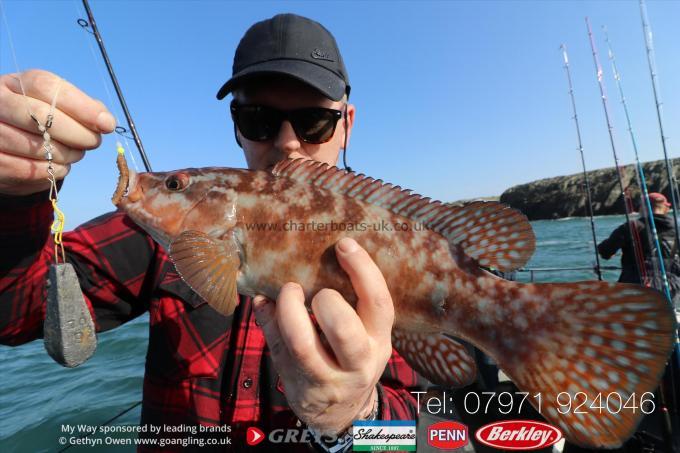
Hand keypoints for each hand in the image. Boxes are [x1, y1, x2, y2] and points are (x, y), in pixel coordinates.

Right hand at [0, 69, 115, 195]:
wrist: (7, 148)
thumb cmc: (39, 123)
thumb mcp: (56, 107)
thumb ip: (82, 109)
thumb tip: (106, 120)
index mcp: (15, 84)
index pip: (46, 86)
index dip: (81, 105)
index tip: (106, 123)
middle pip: (39, 115)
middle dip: (76, 132)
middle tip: (94, 141)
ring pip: (35, 146)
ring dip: (66, 154)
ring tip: (76, 153)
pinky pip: (28, 170)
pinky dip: (52, 170)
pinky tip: (61, 165)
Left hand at [253, 237, 394, 433]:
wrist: (341, 413)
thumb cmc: (352, 358)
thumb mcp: (367, 335)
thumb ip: (355, 303)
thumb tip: (320, 253)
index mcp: (379, 340)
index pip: (378, 303)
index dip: (362, 270)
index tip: (344, 244)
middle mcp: (357, 362)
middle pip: (342, 329)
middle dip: (325, 300)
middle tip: (315, 291)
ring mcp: (324, 377)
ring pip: (301, 343)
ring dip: (288, 309)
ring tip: (288, 291)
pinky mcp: (295, 382)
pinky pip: (275, 346)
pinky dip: (266, 317)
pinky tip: (264, 302)